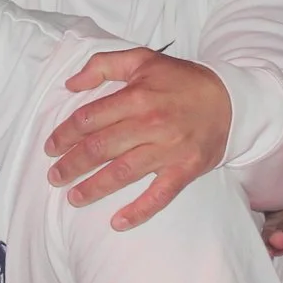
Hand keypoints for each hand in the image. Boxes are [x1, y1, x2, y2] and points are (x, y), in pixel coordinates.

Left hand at [45, 48, 230, 227]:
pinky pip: (159, 195)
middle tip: (54, 176)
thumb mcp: (143, 59)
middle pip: (100, 148)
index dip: (65, 134)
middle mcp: (150, 124)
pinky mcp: (185, 169)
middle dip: (72, 164)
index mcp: (137, 97)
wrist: (231, 100)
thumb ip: (103, 65)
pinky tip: (118, 222)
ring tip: (72, 197)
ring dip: (93, 188)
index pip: (90, 119)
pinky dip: (139, 211)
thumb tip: (71, 84)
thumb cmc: (182, 80)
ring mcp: (168, 150)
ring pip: (122, 173)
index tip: (51, 146)